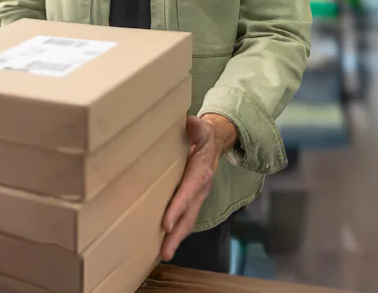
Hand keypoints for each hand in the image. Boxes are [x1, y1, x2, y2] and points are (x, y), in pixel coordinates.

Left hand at [160, 115, 236, 260]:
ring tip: (163, 254)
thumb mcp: (200, 128)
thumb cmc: (202, 135)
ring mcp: (197, 197)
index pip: (187, 194)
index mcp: (200, 173)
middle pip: (189, 216)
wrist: (214, 141)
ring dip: (176, 239)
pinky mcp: (192, 199)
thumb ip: (195, 127)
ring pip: (187, 221)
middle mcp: (200, 189)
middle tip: (164, 252)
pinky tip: (163, 242)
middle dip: (177, 235)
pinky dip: (176, 232)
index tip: (165, 224)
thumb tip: (190, 122)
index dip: (177, 209)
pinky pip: (185, 217)